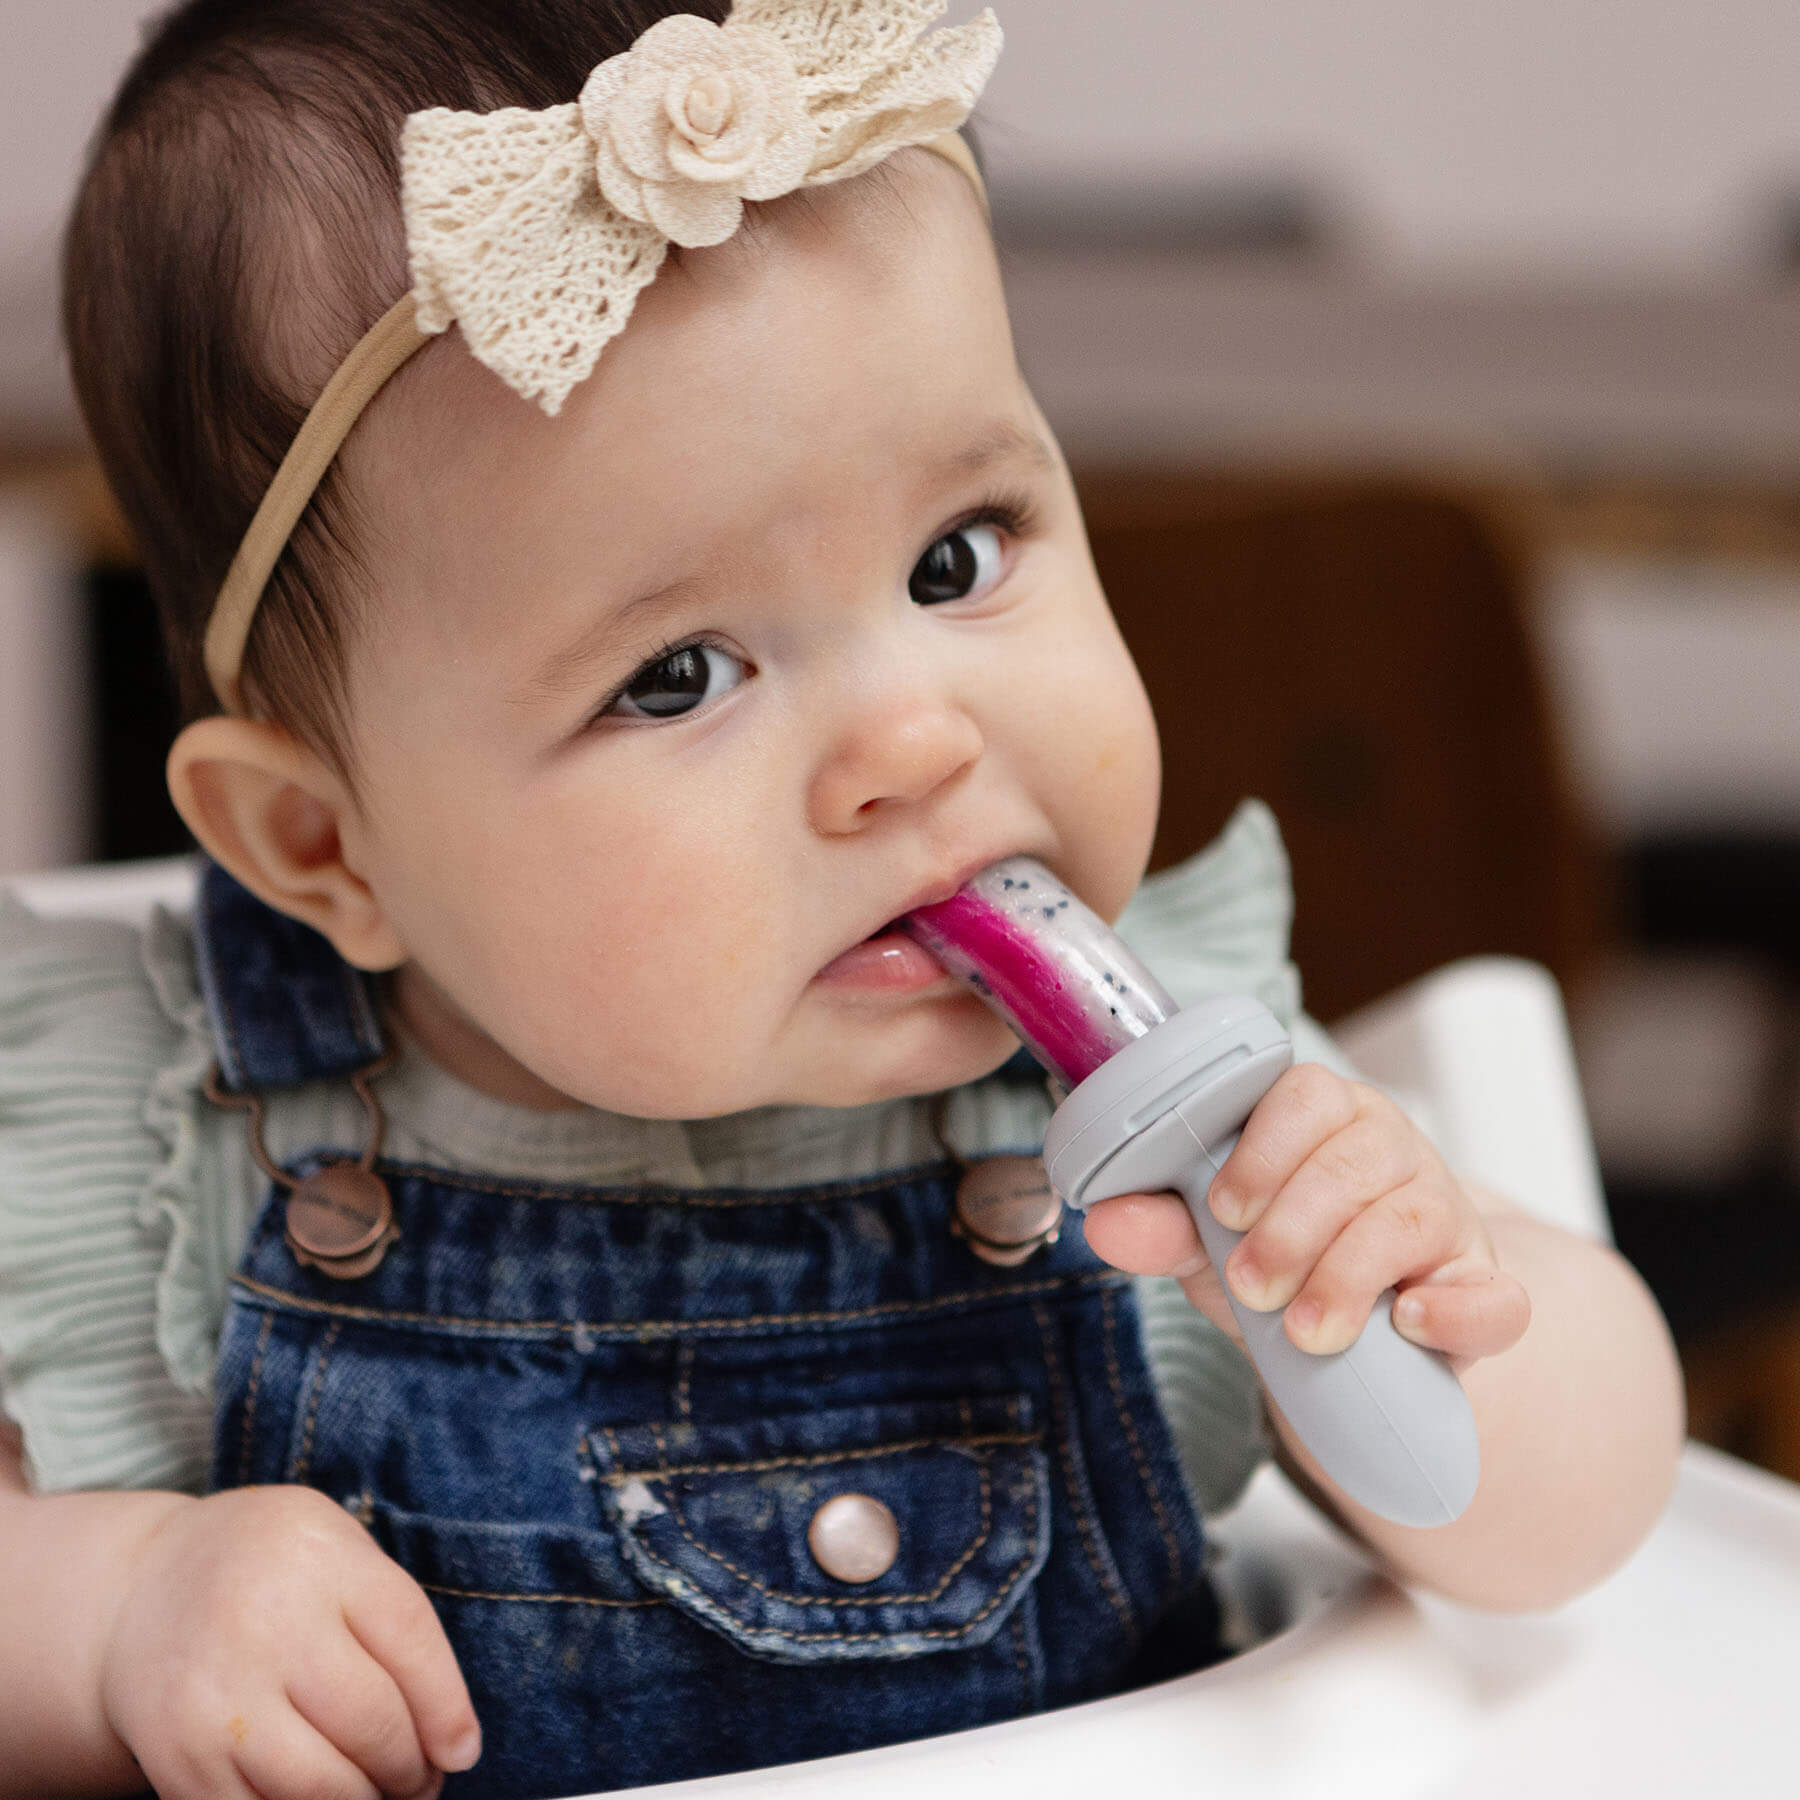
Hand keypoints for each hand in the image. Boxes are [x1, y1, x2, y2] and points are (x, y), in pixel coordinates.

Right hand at [100, 1485, 479, 1798]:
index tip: (462, 1752)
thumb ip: (394, 1620)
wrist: (143, 1588)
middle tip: (420, 1779)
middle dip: (411, 1767)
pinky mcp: (180, 1758)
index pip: (411, 1641)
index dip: (448, 1709)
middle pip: (372, 1720)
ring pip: (321, 1785)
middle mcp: (267, 1623)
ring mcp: (217, 1695)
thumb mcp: (337, 1548)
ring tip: (376, 1793)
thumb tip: (454, 1742)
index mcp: (321, 1558)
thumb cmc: (271, 1570)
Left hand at [1082, 1063, 1529, 1368]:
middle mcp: (1390, 1150)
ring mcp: (1444, 1215)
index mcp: (1322, 1118)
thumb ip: (1164, 1225)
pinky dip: (1456, 1310)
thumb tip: (1102, 1219)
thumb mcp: (1214, 1243)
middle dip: (1294, 1228)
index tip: (1223, 1210)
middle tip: (1253, 1286)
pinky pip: (1495, 1295)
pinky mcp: (1483, 1287)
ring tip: (1306, 1330)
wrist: (1355, 1338)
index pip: (1306, 1095)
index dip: (1265, 1149)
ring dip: (1351, 1274)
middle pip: (1354, 1161)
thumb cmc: (1280, 1261)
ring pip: (1412, 1218)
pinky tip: (1410, 1324)